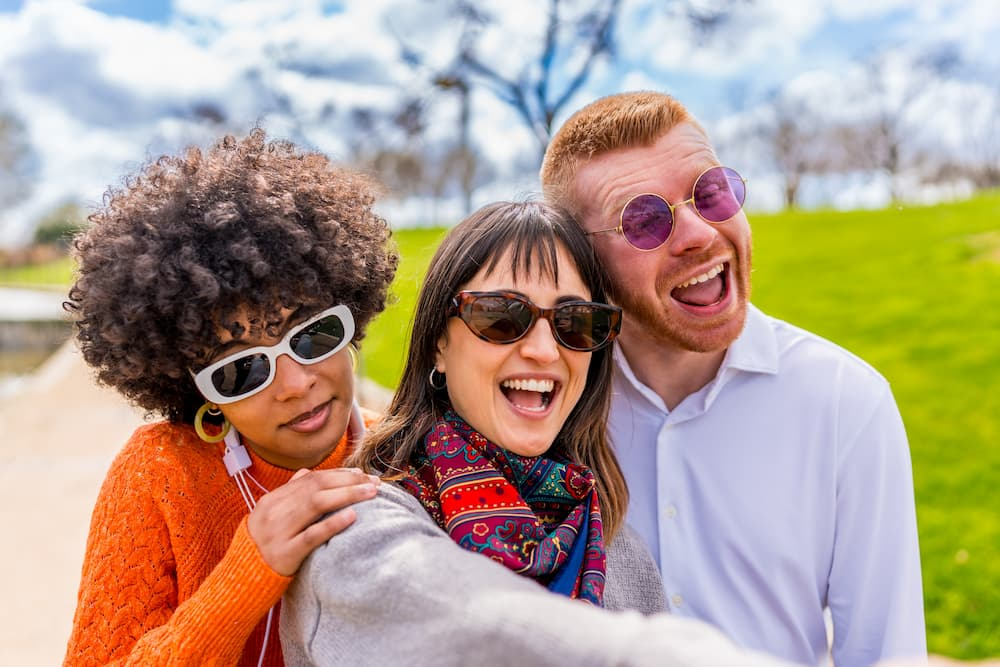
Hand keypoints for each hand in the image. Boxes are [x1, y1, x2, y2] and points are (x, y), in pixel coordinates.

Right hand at [247, 467, 379, 575]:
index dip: (339, 475)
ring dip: (347, 495)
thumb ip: (289, 494)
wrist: (240, 579)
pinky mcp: (285, 553)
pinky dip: (332, 523)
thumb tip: (307, 472)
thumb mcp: (270, 516)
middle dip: (349, 482)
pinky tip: (351, 516)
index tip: (362, 475)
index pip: (311, 479)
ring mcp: (278, 532)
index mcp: (272, 499)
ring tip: (370, 493)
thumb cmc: (264, 546)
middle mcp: (275, 511)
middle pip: (317, 487)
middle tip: (374, 483)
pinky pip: (311, 535)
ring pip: (316, 505)